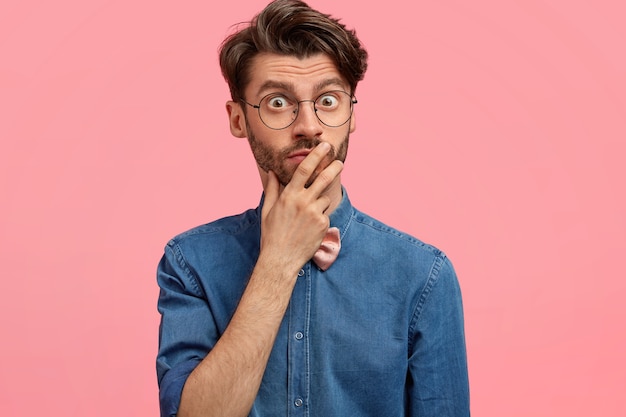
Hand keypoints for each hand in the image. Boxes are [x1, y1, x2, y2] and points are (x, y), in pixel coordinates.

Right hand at [259, 142, 342, 271]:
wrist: (281, 258)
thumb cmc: (272, 234)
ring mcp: (314, 213)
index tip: (324, 146)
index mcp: (289, 195)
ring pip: (324, 198)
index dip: (316, 155)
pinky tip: (309, 228)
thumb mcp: (268, 210)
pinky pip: (325, 214)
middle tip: (339, 162)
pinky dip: (320, 217)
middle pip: (323, 178)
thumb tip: (271, 172)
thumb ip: (272, 189)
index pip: (304, 169)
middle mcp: (303, 202)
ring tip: (306, 217)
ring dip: (319, 202)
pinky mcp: (323, 224)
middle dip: (333, 167)